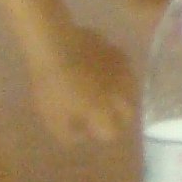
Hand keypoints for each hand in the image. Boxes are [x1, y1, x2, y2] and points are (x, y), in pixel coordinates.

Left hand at [25, 25, 138, 144]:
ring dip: (121, 95)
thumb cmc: (51, 84)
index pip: (113, 133)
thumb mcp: (51, 117)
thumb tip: (82, 135)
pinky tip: (104, 71)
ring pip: (131, 91)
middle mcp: (120, 96)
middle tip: (102, 112)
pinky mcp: (120, 54)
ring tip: (106, 92)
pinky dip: (118, 75)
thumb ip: (69, 134)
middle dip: (118, 117)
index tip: (91, 128)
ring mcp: (123, 74)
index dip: (102, 133)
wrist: (55, 45)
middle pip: (129, 113)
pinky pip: (125, 71)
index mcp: (103, 113)